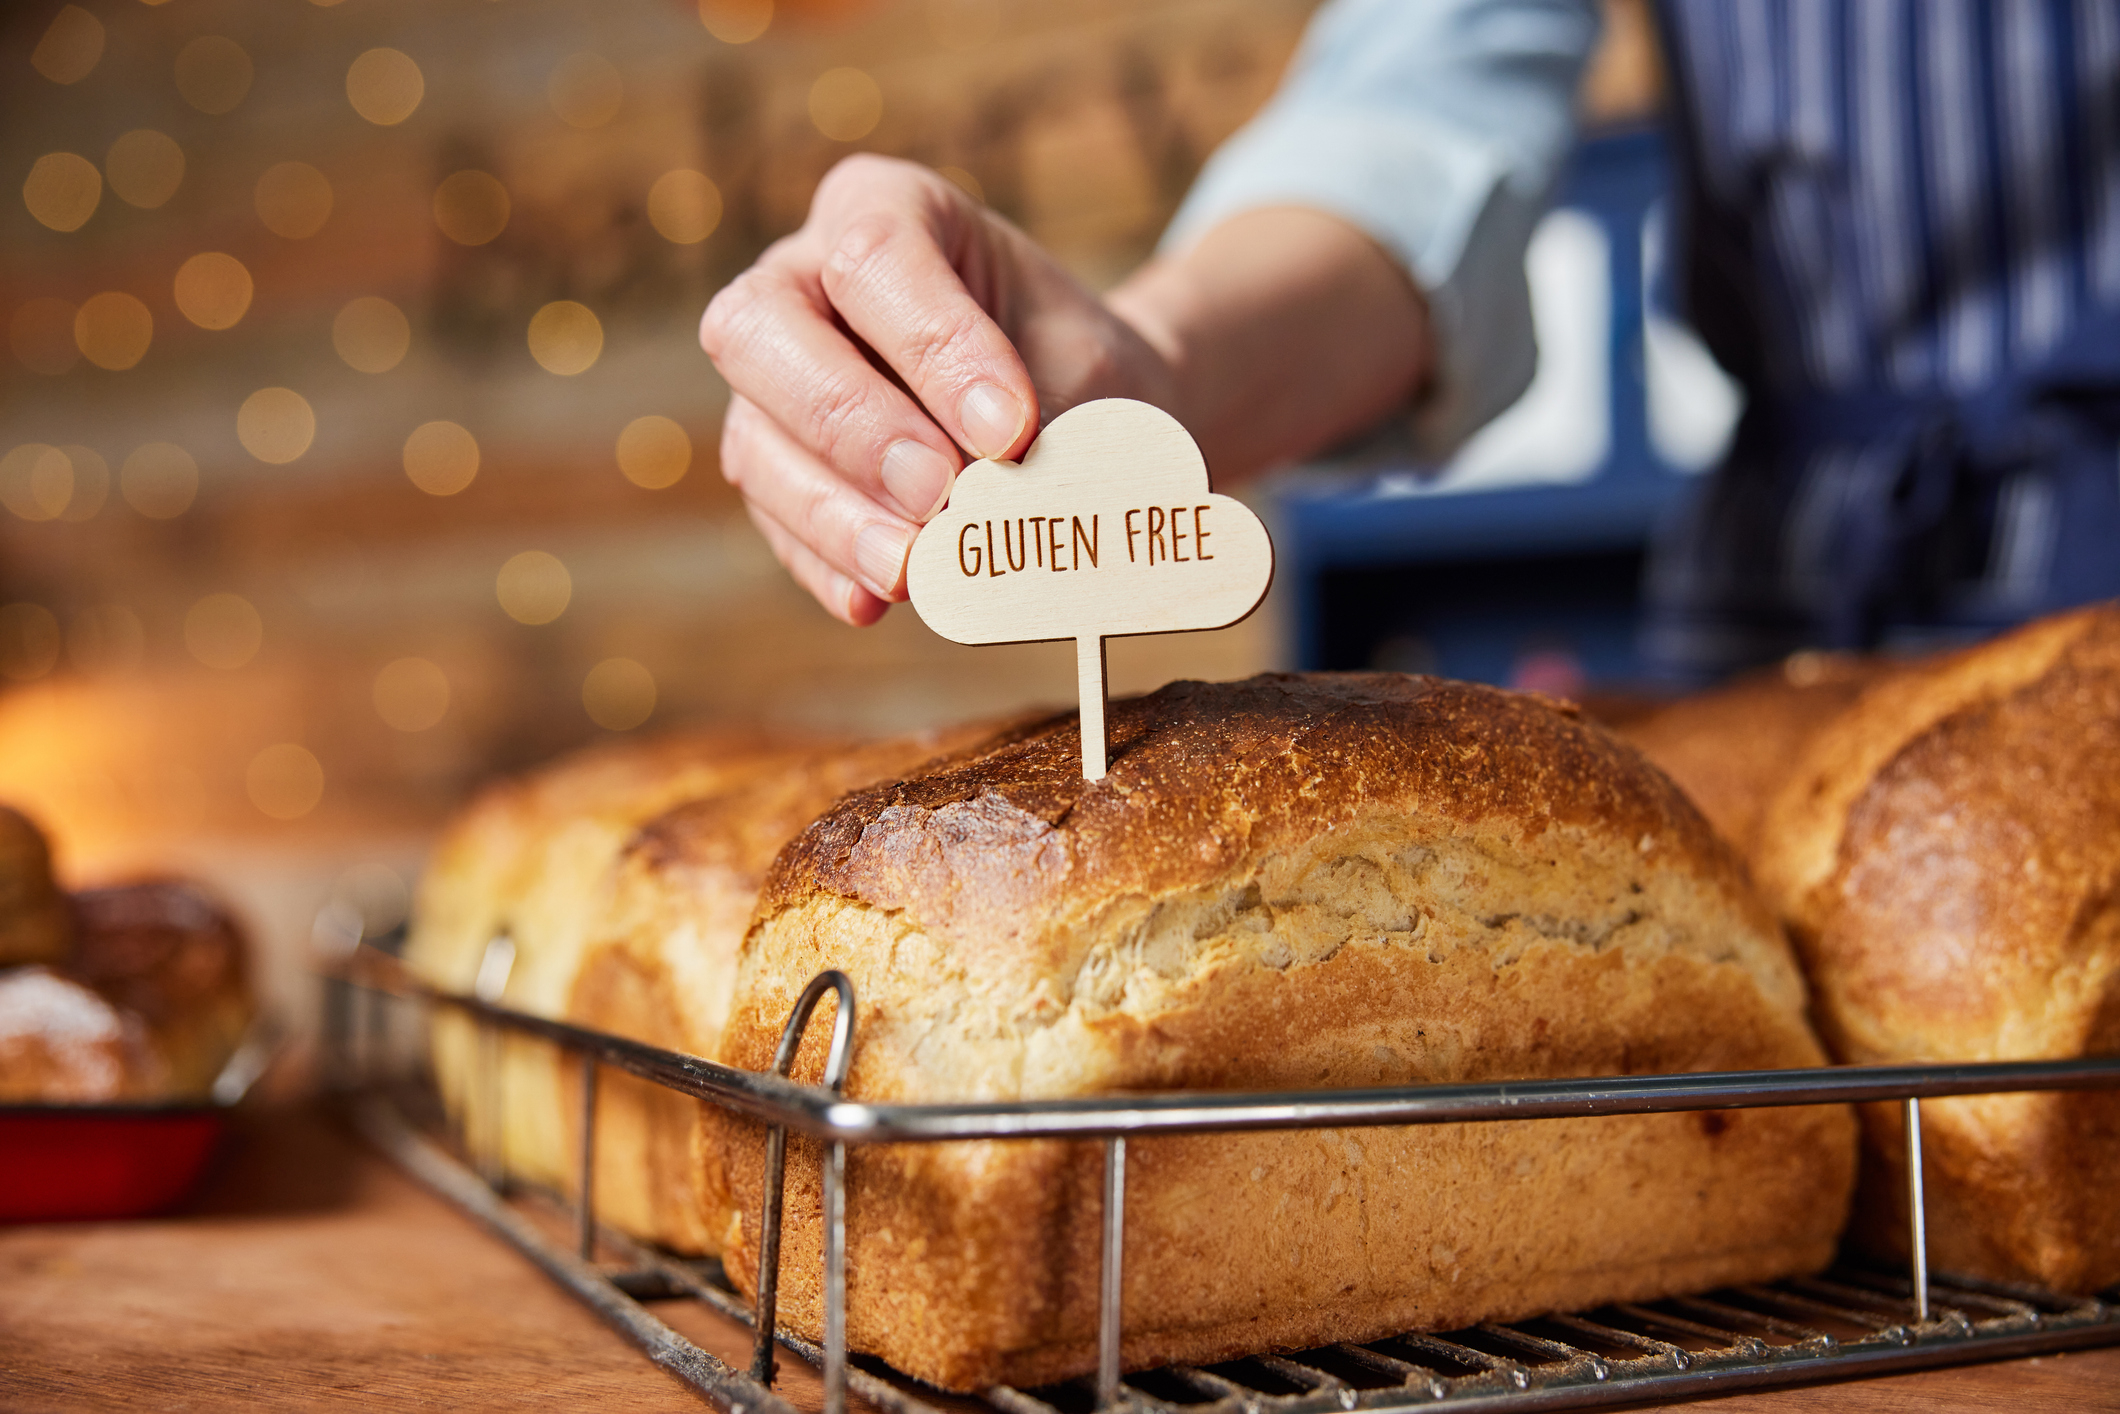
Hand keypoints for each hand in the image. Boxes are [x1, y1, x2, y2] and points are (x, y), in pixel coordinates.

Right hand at [700, 155, 1173, 624]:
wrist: (1086, 416)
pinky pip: (774, 519)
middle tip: (938, 493)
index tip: (1010, 430)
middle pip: (761, 329)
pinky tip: (873, 602)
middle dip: (851, 423)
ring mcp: (773, 379)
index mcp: (884, 208)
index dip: (935, 348)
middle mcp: (801, 278)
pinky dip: (824, 563)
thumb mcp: (1085, 372)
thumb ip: (1041, 422)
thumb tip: (995, 506)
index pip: (876, 257)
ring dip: (831, 513)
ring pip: (754, 437)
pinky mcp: (776, 468)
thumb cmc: (1079, 371)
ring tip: (910, 569)